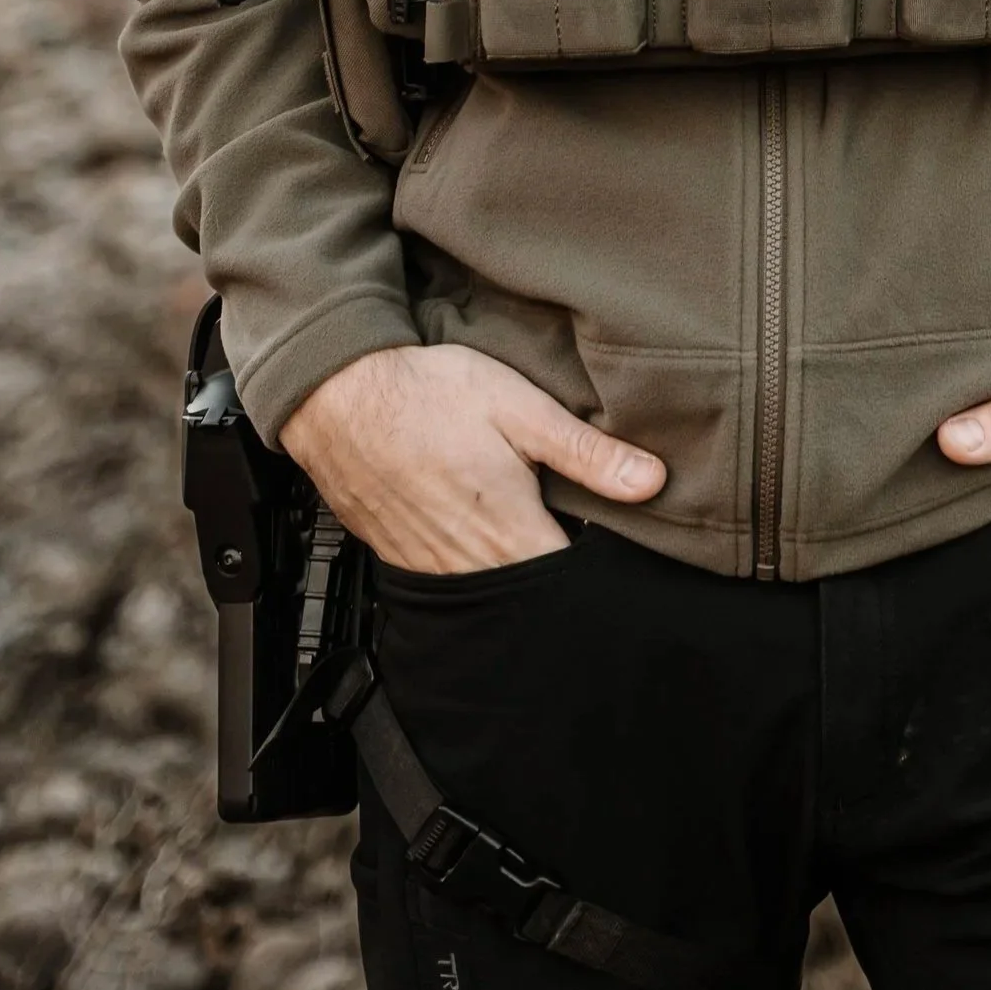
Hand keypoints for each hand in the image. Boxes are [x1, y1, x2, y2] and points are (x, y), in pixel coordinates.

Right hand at [281, 342, 665, 573]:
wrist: (337, 395)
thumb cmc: (427, 394)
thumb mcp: (520, 408)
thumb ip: (586, 453)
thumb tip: (652, 482)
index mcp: (511, 533)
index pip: (572, 582)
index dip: (601, 571)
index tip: (620, 551)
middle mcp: (472, 566)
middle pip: (532, 594)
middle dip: (559, 578)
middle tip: (576, 540)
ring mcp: (432, 568)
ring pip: (491, 594)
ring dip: (515, 573)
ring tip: (529, 532)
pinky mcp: (401, 560)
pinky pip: (451, 583)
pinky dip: (473, 567)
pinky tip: (479, 533)